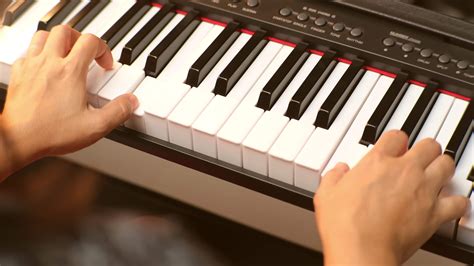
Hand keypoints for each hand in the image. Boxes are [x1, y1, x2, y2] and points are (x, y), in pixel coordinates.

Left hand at [1, 25, 137, 177]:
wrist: (18, 140)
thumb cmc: (51, 132)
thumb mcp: (95, 126)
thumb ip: (118, 112)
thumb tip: (131, 102)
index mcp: (71, 72)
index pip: (90, 42)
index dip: (103, 49)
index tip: (105, 64)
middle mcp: (50, 64)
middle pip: (66, 32)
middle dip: (80, 39)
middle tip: (87, 54)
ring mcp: (31, 67)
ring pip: (44, 36)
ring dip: (59, 42)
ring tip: (68, 55)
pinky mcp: (19, 74)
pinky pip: (28, 52)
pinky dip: (40, 54)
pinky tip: (46, 68)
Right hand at [314, 130, 468, 264]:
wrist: (361, 249)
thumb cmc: (344, 224)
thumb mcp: (326, 194)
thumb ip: (334, 177)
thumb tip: (339, 170)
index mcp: (377, 161)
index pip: (396, 136)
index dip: (396, 140)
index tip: (395, 146)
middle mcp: (404, 170)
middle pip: (428, 145)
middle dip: (425, 149)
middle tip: (420, 155)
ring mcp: (423, 190)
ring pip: (446, 164)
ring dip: (442, 167)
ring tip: (436, 172)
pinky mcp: (435, 213)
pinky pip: (459, 201)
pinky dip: (457, 201)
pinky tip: (450, 203)